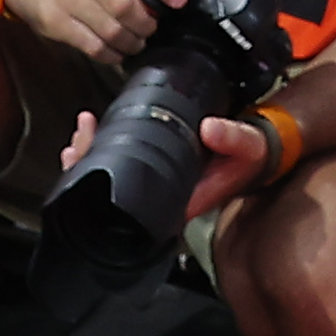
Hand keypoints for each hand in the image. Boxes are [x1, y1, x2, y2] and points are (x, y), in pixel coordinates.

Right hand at [0, 0, 194, 61]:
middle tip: (153, 28)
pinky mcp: (53, 20)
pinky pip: (90, 46)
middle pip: (123, 4)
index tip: (179, 0)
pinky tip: (118, 51)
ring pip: (109, 29)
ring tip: (138, 41)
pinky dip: (111, 54)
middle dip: (146, 23)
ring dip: (131, 42)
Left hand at [53, 102, 279, 228]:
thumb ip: (234, 139)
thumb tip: (209, 129)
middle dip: (89, 168)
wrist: (258, 152)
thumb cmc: (251, 156)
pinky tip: (96, 131)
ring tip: (81, 132)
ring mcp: (158, 183)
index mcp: (180, 199)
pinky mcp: (158, 168)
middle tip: (77, 143)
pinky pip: (124, 162)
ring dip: (94, 156)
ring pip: (115, 178)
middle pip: (114, 194)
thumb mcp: (249, 147)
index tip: (85, 161)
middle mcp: (164, 197)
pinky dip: (107, 147)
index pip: (132, 206)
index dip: (103, 186)